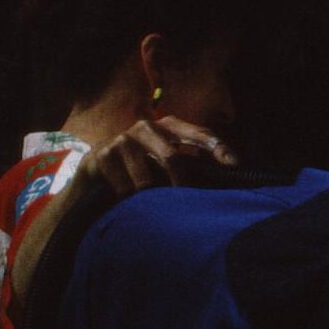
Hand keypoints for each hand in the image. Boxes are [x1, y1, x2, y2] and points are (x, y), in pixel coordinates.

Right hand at [79, 116, 236, 196]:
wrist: (94, 175)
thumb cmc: (139, 170)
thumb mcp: (167, 164)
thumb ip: (192, 164)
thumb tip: (227, 173)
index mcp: (168, 127)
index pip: (198, 133)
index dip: (217, 147)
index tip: (234, 164)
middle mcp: (146, 127)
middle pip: (172, 158)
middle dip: (179, 183)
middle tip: (182, 201)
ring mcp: (123, 139)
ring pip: (148, 179)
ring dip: (150, 196)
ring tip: (145, 199)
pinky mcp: (103, 155)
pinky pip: (127, 188)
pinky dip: (130, 199)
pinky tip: (124, 198)